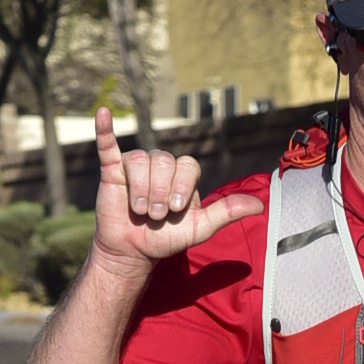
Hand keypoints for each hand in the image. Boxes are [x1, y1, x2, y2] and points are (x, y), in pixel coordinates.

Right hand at [89, 104, 255, 271]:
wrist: (133, 250)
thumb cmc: (166, 238)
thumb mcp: (199, 227)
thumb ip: (227, 212)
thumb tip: (260, 205)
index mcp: (183, 173)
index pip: (187, 165)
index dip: (181, 187)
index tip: (174, 211)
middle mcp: (162, 164)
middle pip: (164, 163)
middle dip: (159, 194)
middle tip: (155, 216)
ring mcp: (137, 164)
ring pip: (140, 162)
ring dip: (141, 191)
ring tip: (139, 210)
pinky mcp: (113, 168)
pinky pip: (108, 145)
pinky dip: (105, 129)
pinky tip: (103, 113)